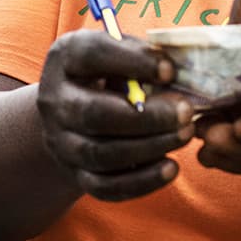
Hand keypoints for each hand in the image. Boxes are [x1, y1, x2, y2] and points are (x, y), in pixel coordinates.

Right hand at [37, 29, 195, 200]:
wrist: (74, 112)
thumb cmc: (108, 73)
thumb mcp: (120, 52)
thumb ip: (145, 56)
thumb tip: (181, 73)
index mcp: (64, 58)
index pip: (90, 54)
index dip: (132, 61)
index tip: (170, 71)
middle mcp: (54, 101)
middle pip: (93, 114)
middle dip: (146, 117)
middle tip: (185, 112)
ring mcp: (61, 142)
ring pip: (101, 154)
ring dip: (150, 147)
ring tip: (184, 134)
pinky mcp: (75, 173)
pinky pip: (105, 187)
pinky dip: (142, 181)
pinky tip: (171, 168)